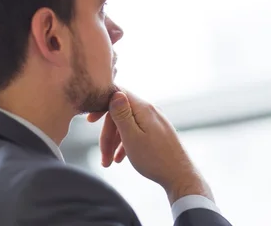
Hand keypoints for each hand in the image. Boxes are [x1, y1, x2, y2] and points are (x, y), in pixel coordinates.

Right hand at [88, 89, 213, 203]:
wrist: (181, 177)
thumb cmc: (155, 159)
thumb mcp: (132, 137)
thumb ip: (122, 114)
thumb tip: (115, 92)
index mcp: (143, 108)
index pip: (118, 94)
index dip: (102, 104)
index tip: (90, 120)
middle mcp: (150, 110)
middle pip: (120, 114)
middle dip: (107, 134)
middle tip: (102, 156)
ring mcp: (155, 121)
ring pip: (127, 125)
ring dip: (114, 142)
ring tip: (108, 163)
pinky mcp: (158, 132)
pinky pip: (136, 132)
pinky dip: (125, 144)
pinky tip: (120, 159)